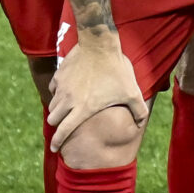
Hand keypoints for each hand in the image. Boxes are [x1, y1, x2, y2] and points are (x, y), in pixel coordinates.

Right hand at [46, 38, 148, 154]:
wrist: (99, 44)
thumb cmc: (116, 70)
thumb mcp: (132, 91)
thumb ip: (139, 111)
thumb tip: (141, 125)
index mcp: (82, 108)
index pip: (64, 131)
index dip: (57, 142)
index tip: (53, 148)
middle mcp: (68, 100)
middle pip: (53, 119)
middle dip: (57, 125)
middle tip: (63, 126)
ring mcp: (61, 87)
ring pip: (52, 105)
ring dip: (58, 110)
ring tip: (67, 109)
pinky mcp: (59, 75)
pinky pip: (53, 89)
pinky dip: (58, 94)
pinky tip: (68, 91)